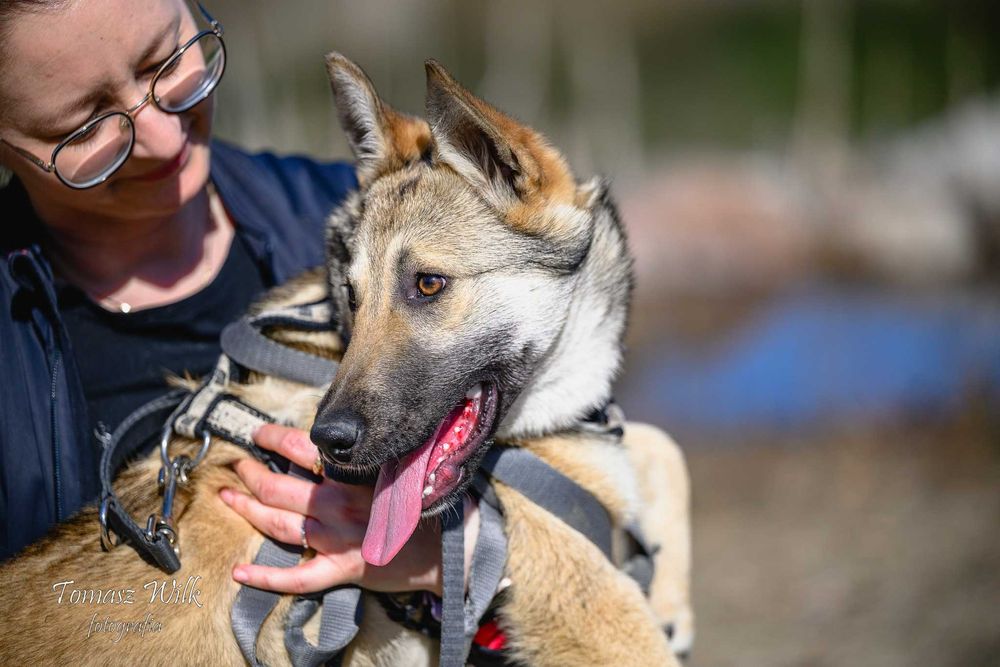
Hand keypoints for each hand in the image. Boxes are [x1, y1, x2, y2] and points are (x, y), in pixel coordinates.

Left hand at [219, 424, 479, 594]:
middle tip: (237, 465)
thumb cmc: (427, 501)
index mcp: (352, 476)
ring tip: (227, 497)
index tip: (258, 434)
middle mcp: (338, 506)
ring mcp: (336, 541)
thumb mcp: (401, 465)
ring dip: (246, 509)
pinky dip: (265, 578)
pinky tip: (238, 571)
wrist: (449, 548)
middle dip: (250, 474)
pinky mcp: (340, 570)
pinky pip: (296, 579)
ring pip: (277, 524)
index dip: (273, 438)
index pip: (301, 449)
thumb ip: (371, 450)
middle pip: (278, 488)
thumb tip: (347, 429)